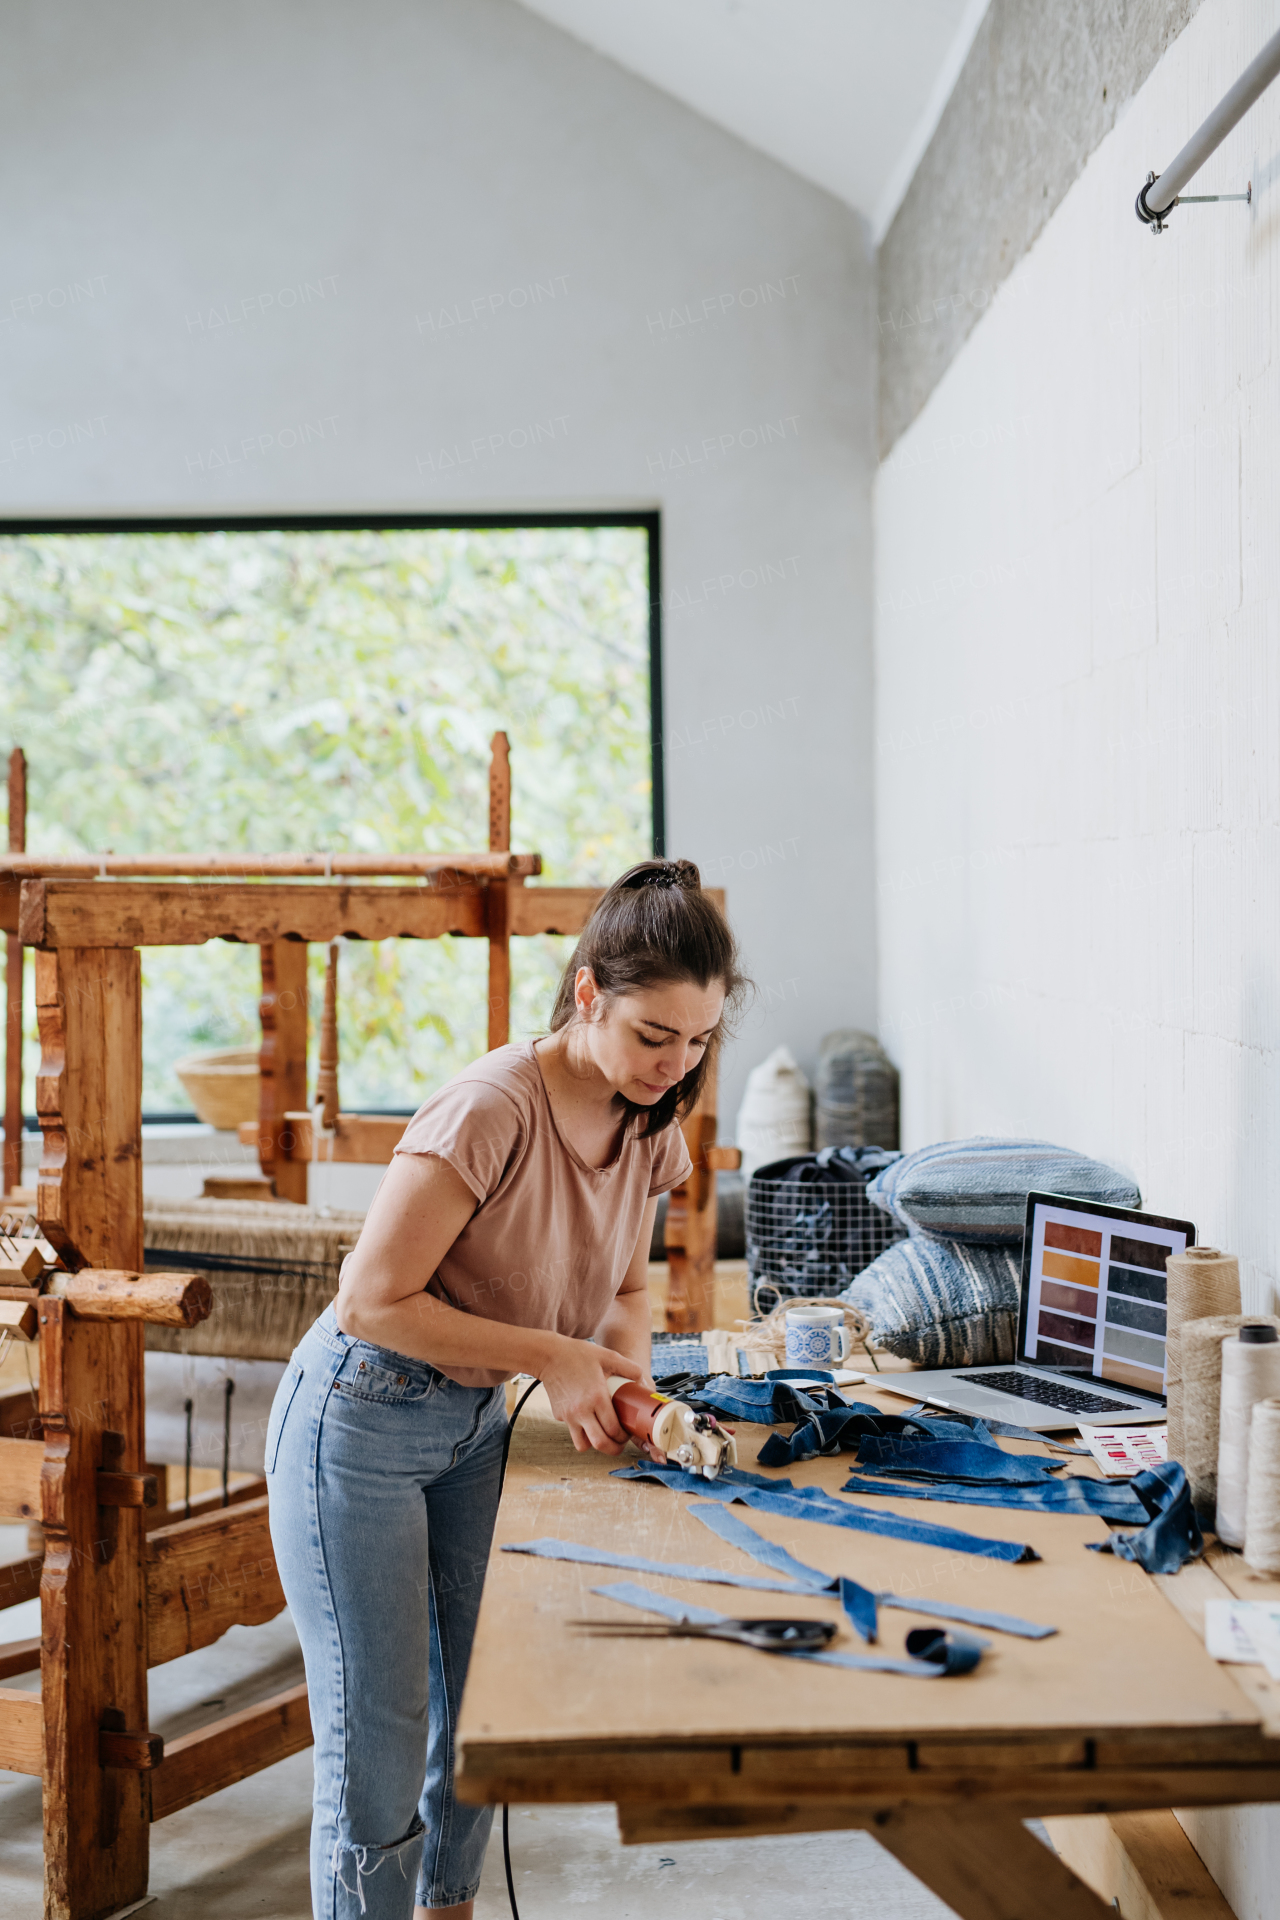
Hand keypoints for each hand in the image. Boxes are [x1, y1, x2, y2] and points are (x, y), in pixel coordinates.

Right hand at [539, 1336, 649, 1454]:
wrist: (549, 1355)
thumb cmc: (577, 1355)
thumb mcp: (608, 1356)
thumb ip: (629, 1368)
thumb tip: (642, 1380)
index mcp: (596, 1397)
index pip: (613, 1429)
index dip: (623, 1436)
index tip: (627, 1433)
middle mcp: (581, 1411)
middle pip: (600, 1444)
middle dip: (613, 1448)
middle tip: (619, 1444)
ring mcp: (568, 1415)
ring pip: (582, 1445)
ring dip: (594, 1444)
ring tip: (602, 1435)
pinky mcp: (559, 1415)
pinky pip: (572, 1430)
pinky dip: (581, 1431)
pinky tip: (587, 1419)